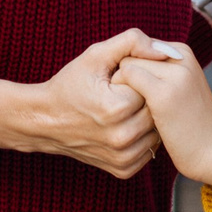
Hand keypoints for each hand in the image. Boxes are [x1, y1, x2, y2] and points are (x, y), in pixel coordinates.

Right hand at [0, 28, 164, 178]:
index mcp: (117, 108)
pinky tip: (124, 128)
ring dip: (145, 120)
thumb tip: (166, 51)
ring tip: (122, 111)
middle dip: (143, 99)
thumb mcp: (95, 55)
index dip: (137, 81)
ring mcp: (122, 157)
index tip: (118, 81)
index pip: (151, 87)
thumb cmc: (70, 84)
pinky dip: (141, 138)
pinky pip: (149, 150)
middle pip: (157, 110)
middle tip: (121, 95)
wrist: (45, 120)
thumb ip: (131, 42)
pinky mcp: (123, 169)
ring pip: (156, 131)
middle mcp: (121, 137)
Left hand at [115, 47, 211, 190]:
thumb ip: (158, 70)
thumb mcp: (178, 86)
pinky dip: (121, 94)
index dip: (133, 72)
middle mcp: (180, 57)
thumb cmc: (191, 123)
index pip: (140, 48)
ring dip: (122, 87)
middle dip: (126, 78)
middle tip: (134, 106)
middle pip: (131, 55)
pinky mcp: (163, 93)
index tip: (138, 95)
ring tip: (135, 112)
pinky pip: (126, 77)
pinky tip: (132, 116)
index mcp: (182, 52)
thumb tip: (125, 63)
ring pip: (126, 65)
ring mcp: (174, 74)